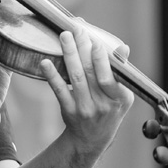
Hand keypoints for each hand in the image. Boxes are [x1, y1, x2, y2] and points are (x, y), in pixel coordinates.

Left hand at [38, 22, 134, 160]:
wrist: (92, 139)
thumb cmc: (109, 109)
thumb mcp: (121, 95)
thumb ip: (121, 72)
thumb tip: (123, 47)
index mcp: (121, 98)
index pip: (110, 75)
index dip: (101, 56)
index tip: (94, 38)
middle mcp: (104, 104)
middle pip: (91, 71)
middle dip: (83, 47)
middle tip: (76, 29)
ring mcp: (85, 108)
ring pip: (76, 77)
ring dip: (69, 54)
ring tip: (64, 36)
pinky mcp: (69, 111)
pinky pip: (60, 90)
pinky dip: (52, 75)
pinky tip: (45, 62)